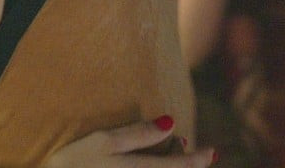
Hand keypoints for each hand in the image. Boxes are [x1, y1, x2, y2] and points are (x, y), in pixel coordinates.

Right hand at [42, 118, 214, 167]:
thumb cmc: (73, 162)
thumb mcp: (101, 141)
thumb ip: (138, 133)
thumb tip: (172, 122)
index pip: (182, 166)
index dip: (200, 159)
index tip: (211, 151)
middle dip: (185, 164)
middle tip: (182, 147)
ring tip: (166, 156)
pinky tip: (149, 166)